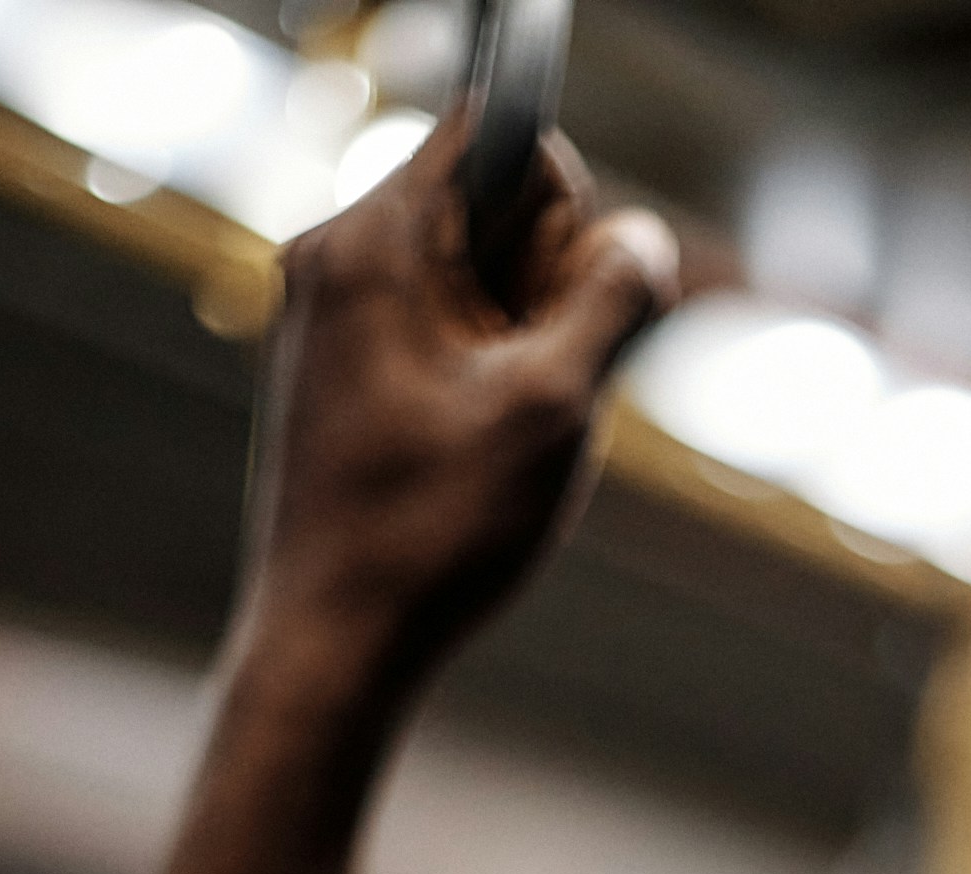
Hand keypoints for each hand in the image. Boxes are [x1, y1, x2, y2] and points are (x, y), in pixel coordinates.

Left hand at [244, 108, 676, 688]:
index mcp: (374, 238)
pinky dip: (479, 382)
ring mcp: (329, 317)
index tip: (547, 316)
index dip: (560, 214)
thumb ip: (616, 298)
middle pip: (488, 207)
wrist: (334, 645)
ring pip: (470, 280)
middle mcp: (334, 256)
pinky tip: (469, 459)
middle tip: (526, 394)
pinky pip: (439, 336)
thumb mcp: (556, 406)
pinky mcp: (337, 374)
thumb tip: (642, 240)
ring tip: (497, 438)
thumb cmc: (434, 530)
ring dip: (518, 346)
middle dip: (540, 287)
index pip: (499, 132)